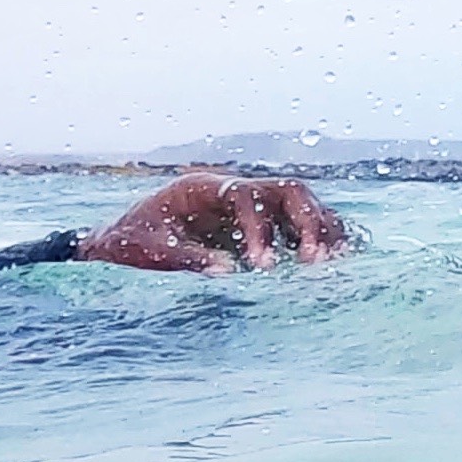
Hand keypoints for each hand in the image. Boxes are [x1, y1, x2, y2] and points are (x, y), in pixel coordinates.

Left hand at [77, 173, 354, 272]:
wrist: (122, 242)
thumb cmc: (129, 244)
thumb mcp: (147, 250)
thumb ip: (185, 258)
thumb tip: (227, 272)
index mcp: (204, 189)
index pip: (244, 194)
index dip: (259, 227)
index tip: (263, 265)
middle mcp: (234, 191)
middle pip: (286, 190)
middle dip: (305, 221)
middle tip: (313, 261)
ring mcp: (251, 207)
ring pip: (301, 203)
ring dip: (320, 228)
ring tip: (333, 262)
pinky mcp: (260, 227)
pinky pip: (301, 225)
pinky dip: (321, 236)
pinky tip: (339, 258)